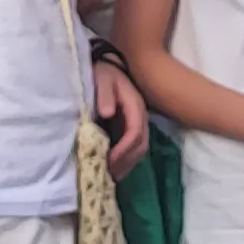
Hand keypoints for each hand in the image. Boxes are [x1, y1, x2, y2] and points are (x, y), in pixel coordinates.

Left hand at [93, 61, 151, 176]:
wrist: (107, 66)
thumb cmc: (103, 73)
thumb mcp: (102, 79)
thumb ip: (104, 94)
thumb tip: (107, 113)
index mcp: (135, 106)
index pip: (135, 133)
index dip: (124, 149)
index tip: (109, 161)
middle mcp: (140, 117)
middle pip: (141, 145)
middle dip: (126, 162)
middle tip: (110, 176)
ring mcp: (137, 123)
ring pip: (139, 149)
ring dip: (127, 164)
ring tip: (111, 177)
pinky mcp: (130, 127)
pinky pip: (132, 147)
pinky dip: (124, 160)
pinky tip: (113, 168)